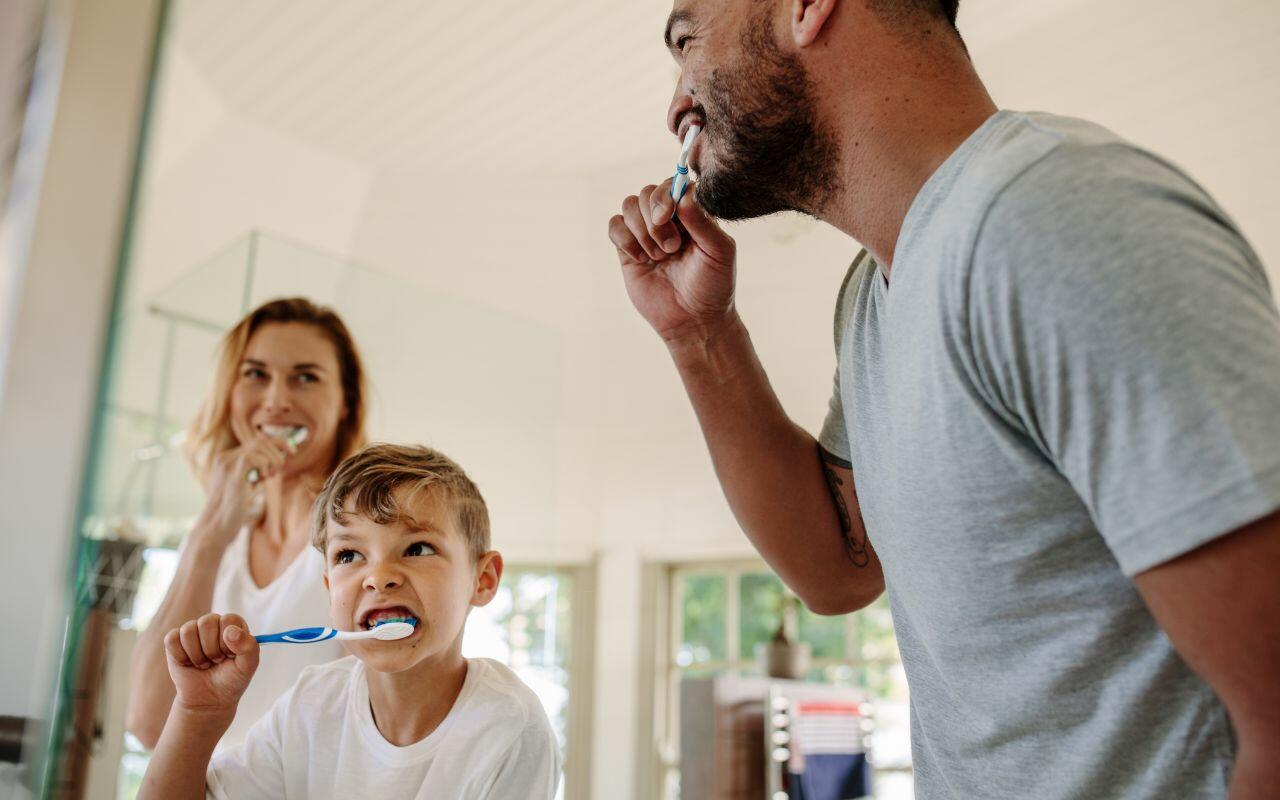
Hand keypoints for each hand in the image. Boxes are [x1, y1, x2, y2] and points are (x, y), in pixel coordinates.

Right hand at [163, 613, 259, 717]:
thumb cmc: (231, 679)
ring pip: (188, 631)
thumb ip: (248, 647)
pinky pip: (172, 639)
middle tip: (216, 661)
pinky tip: (189, 664)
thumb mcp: (248, 666)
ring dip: (197, 655)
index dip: (228, 641)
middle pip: (207, 622)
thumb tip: (231, 631)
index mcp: (233, 624)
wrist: (209, 699)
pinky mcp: (174, 641)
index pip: (229, 620)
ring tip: (204, 664)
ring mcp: (193, 630)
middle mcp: (213, 623)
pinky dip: (181, 657)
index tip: (230, 655)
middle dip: (211, 649)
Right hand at [190, 434, 288, 549]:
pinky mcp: (233, 477)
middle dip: (278, 450)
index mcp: (226, 460)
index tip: (292, 451)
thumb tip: (276, 462)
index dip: (277, 444)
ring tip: (270, 476)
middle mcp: (225, 459)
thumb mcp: (245, 487)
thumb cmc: (232, 512)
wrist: (215, 529)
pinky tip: (263, 479)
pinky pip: (253, 457)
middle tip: (278, 471)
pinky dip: (265, 465)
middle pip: (259, 440)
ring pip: (258, 445)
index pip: (256, 442)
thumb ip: (254, 474)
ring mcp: (227, 466)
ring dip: (273, 459)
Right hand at [608, 179, 737, 343]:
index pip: (674, 183)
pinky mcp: (628, 249)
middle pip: (648, 192)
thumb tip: (684, 194)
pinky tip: (641, 260)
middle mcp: (669, 218)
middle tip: (671, 248)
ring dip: (641, 231)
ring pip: (629, 205)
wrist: (692, 321)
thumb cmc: (712, 286)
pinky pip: (614, 226)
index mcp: (692, 213)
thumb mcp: (719, 252)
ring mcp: (646, 232)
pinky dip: (624, 239)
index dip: (667, 194)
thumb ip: (703, 221)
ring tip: (659, 257)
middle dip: (655, 219)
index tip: (669, 216)